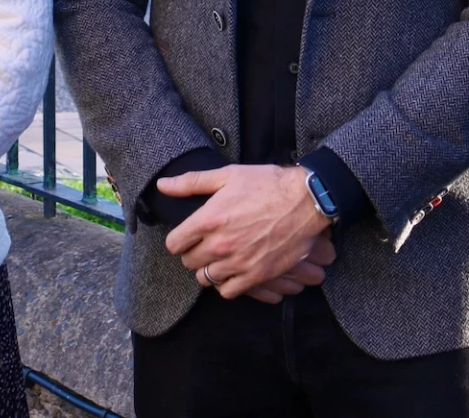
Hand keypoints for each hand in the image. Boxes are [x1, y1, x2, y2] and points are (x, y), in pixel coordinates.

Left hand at [159, 164, 331, 297]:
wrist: (306, 200)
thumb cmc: (267, 184)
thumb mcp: (227, 176)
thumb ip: (191, 183)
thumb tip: (163, 186)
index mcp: (208, 219)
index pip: (174, 244)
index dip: (180, 239)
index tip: (189, 235)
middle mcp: (219, 245)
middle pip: (189, 262)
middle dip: (194, 253)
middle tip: (207, 245)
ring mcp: (237, 262)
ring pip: (205, 278)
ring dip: (209, 269)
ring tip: (220, 258)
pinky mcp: (256, 275)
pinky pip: (227, 291)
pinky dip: (227, 284)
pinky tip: (233, 271)